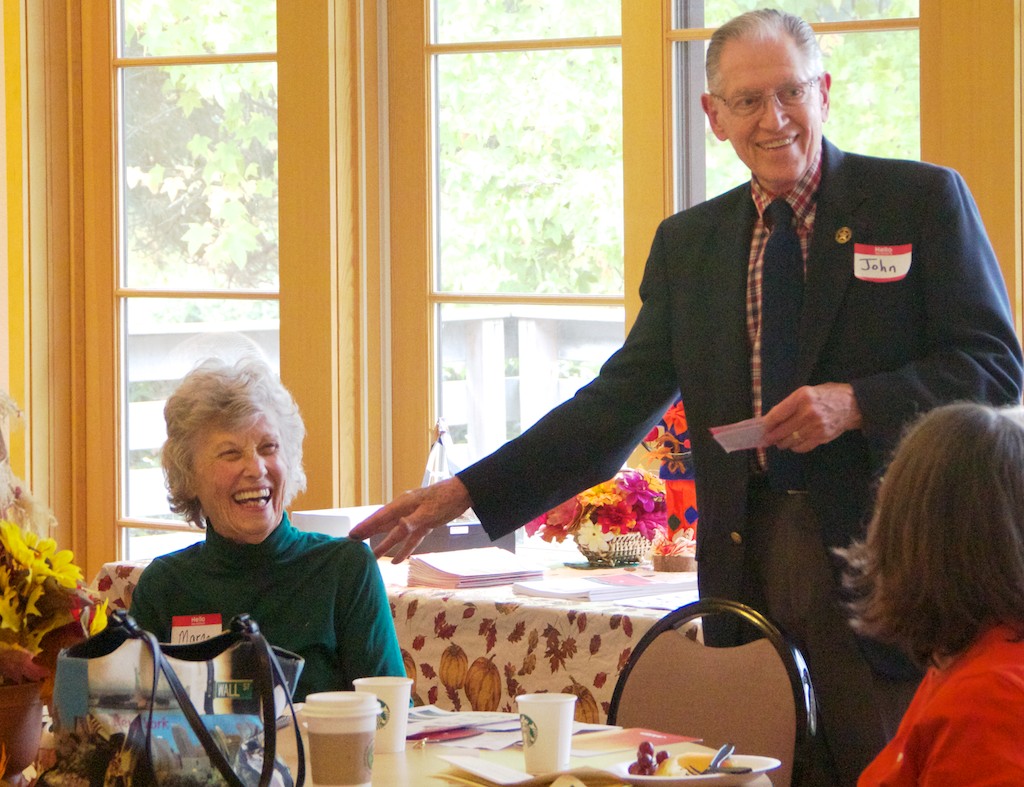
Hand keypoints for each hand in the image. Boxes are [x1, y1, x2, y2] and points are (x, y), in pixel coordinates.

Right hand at [348, 477, 473, 561]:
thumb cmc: (446, 498)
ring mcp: (414, 517)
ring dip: (385, 544)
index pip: (380, 517)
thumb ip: (413, 521)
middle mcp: (405, 510)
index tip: (352, 535)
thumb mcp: (429, 511)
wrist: (464, 493)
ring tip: (372, 555)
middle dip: (369, 533)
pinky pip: (411, 539)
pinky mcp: (425, 523)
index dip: (366, 527)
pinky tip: (398, 560)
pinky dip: (405, 549)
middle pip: (384, 524)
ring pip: (396, 533)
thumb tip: (397, 527)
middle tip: (353, 543)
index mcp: (403, 504)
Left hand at [761, 382, 861, 452]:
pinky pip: (802, 446)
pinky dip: (795, 447)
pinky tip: (793, 444)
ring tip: (779, 442)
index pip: (778, 414)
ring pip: (791, 440)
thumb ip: (790, 404)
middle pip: (782, 430)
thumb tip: (772, 419)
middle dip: (772, 437)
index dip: (767, 424)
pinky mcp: (822, 437)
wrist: (853, 405)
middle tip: (767, 439)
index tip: (762, 429)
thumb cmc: (827, 395)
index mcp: (802, 397)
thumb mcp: (807, 392)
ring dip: (782, 443)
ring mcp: (815, 426)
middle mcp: (808, 412)